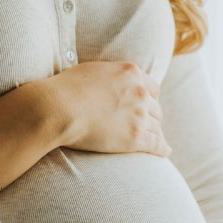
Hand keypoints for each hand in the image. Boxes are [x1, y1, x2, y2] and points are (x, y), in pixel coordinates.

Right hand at [37, 60, 171, 157]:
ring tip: (156, 140)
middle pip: (155, 108)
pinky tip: (164, 152)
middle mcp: (140, 92)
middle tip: (147, 125)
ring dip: (155, 133)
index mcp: (131, 73)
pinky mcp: (134, 137)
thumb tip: (110, 81)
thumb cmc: (66, 89)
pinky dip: (162, 149)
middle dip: (152, 117)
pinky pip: (156, 144)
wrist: (58, 108)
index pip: (152, 88)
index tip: (147, 106)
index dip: (150, 99)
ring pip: (156, 127)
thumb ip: (110, 75)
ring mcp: (139, 115)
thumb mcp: (93, 70)